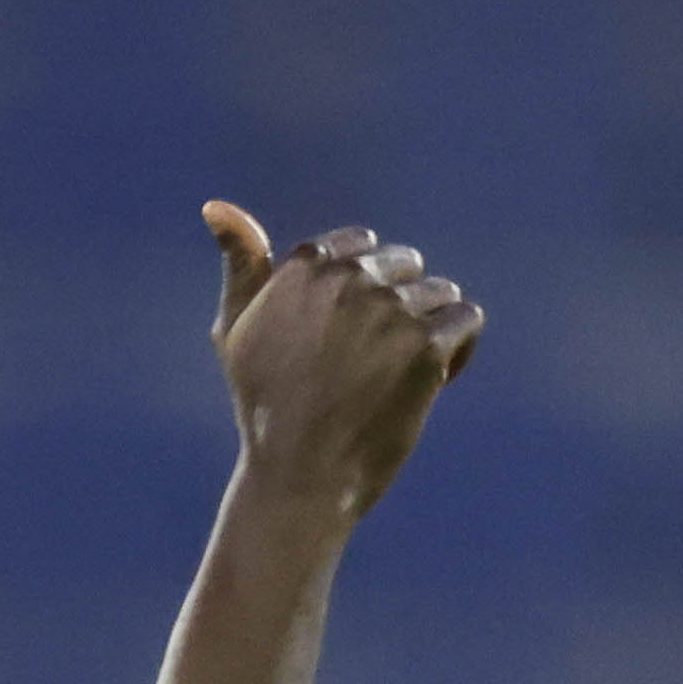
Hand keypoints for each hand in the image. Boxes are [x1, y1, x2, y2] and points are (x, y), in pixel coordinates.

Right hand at [205, 200, 481, 521]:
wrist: (298, 478)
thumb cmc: (265, 409)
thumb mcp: (237, 332)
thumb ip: (241, 266)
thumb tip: (216, 205)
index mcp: (306, 267)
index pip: (364, 245)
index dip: (367, 292)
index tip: (347, 337)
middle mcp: (349, 280)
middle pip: (407, 266)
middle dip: (399, 309)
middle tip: (370, 366)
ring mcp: (390, 312)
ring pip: (440, 293)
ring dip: (429, 332)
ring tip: (398, 380)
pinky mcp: (425, 348)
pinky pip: (465, 321)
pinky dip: (456, 352)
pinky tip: (428, 386)